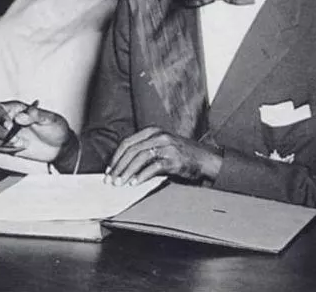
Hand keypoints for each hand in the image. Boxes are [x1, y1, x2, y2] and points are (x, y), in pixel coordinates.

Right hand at [0, 100, 72, 161]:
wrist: (61, 147)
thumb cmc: (56, 128)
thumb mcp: (50, 119)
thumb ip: (35, 115)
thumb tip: (19, 117)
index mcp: (17, 109)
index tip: (9, 124)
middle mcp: (9, 120)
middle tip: (14, 135)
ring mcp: (7, 134)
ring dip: (2, 141)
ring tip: (21, 142)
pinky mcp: (9, 146)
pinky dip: (8, 149)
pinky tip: (22, 147)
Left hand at [106, 127, 222, 185]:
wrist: (205, 159)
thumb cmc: (181, 154)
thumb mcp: (162, 146)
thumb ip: (145, 151)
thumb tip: (122, 167)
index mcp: (154, 131)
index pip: (127, 142)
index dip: (115, 157)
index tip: (109, 170)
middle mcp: (160, 136)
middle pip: (131, 150)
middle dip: (118, 167)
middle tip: (111, 180)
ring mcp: (167, 147)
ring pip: (140, 158)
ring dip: (127, 172)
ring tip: (120, 183)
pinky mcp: (174, 160)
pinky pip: (153, 167)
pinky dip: (142, 176)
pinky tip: (135, 183)